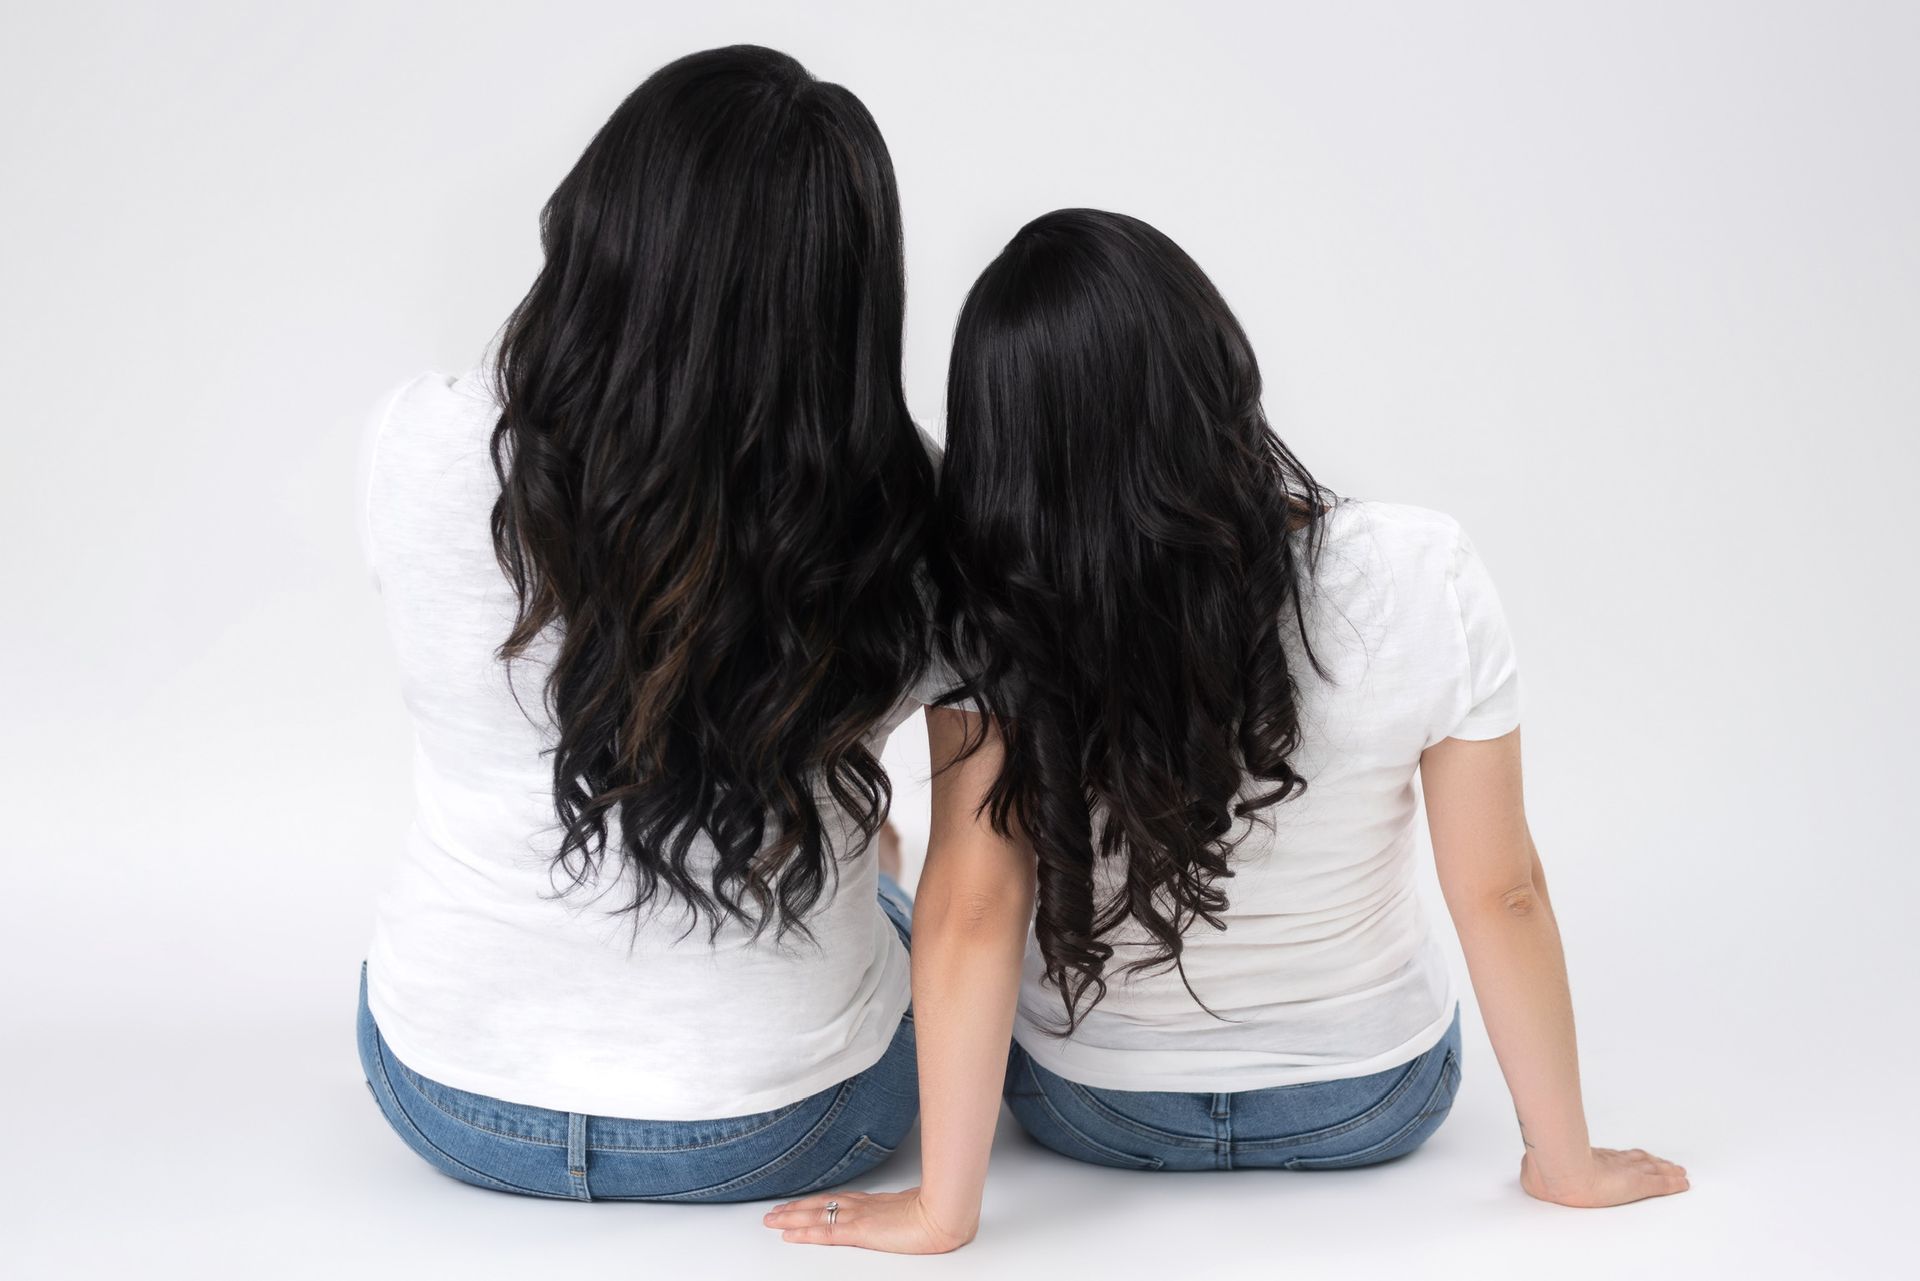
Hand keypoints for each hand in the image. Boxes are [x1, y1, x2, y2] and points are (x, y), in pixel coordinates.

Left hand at [761, 1187, 974, 1253]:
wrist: (944, 1214)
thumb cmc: (937, 1213)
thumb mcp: (915, 1209)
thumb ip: (901, 1211)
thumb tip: (903, 1214)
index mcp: (875, 1202)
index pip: (837, 1201)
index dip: (815, 1202)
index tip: (798, 1204)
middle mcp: (862, 1206)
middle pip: (821, 1205)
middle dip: (795, 1209)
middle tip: (773, 1212)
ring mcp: (859, 1218)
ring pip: (816, 1215)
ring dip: (792, 1218)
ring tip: (772, 1220)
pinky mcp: (860, 1231)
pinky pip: (825, 1233)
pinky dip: (804, 1233)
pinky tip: (789, 1235)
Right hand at [1521, 1146, 1689, 1206]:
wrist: (1562, 1176)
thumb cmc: (1551, 1176)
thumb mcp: (1540, 1172)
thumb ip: (1536, 1169)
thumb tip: (1525, 1169)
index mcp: (1592, 1160)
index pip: (1615, 1157)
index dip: (1628, 1157)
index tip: (1637, 1157)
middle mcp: (1611, 1162)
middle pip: (1638, 1160)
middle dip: (1652, 1162)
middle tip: (1666, 1164)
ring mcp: (1626, 1172)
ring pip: (1653, 1170)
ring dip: (1667, 1171)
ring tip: (1679, 1173)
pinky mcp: (1638, 1183)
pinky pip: (1661, 1184)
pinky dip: (1674, 1183)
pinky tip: (1683, 1183)